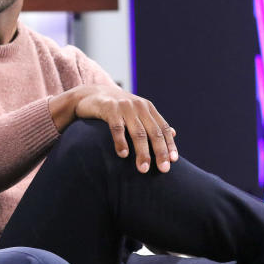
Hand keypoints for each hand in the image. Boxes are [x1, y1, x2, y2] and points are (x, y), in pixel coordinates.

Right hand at [53, 85, 177, 172]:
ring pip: (138, 133)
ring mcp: (124, 107)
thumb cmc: (114, 107)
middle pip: (154, 132)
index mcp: (147, 108)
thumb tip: (174, 133)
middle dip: (160, 152)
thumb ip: (152, 121)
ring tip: (143, 168)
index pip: (163, 128)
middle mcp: (139, 106)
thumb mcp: (135, 111)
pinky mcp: (109, 109)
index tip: (173, 160)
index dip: (169, 144)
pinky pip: (117, 128)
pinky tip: (123, 155)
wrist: (89, 94)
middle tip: (163, 169)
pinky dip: (121, 142)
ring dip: (142, 152)